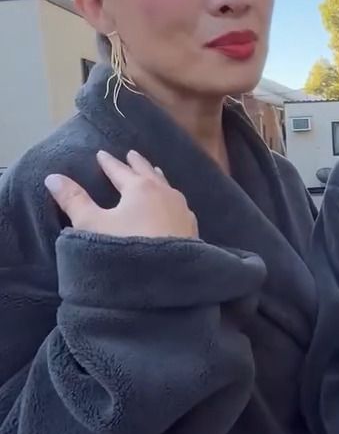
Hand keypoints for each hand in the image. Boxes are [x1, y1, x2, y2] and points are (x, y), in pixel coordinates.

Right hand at [45, 150, 198, 239]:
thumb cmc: (126, 248)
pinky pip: (180, 206)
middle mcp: (164, 194)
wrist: (167, 279)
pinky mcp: (191, 229)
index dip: (109, 163)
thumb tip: (52, 177)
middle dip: (137, 164)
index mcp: (140, 188)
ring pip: (167, 187)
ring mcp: (182, 211)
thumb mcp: (92, 225)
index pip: (120, 170)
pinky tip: (176, 206)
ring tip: (155, 172)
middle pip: (148, 173)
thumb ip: (74, 201)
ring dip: (158, 178)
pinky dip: (172, 199)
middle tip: (131, 154)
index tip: (101, 154)